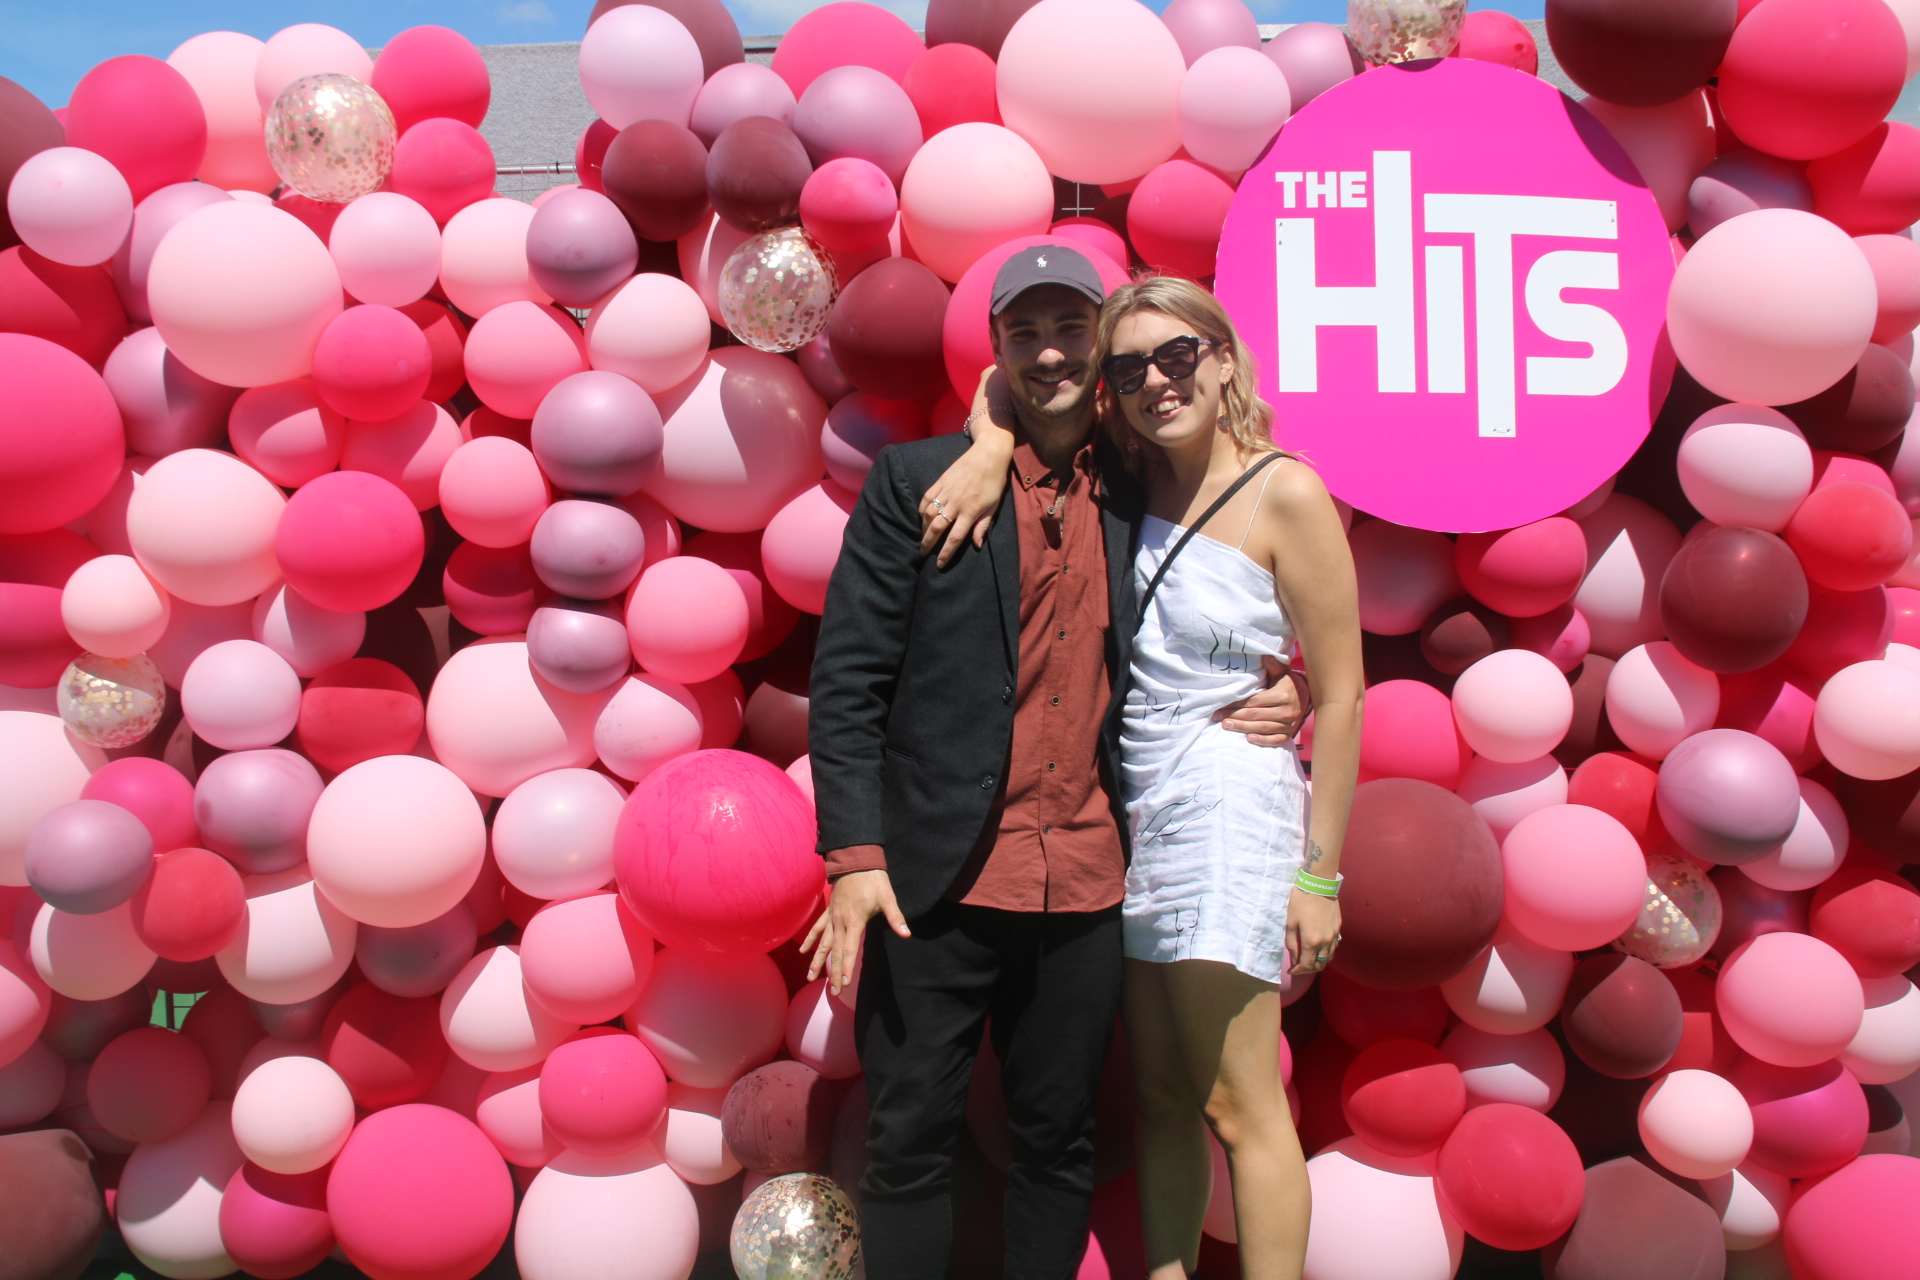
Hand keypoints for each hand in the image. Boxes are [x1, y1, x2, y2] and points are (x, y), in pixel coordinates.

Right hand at [804, 869, 910, 997]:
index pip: (849, 950)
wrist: (856, 860)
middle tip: (833, 992)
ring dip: (817, 962)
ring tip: (810, 978)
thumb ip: (896, 918)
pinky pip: (817, 929)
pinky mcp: (829, 911)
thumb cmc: (873, 880)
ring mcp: (832, 917)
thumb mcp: (888, 897)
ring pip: (823, 944)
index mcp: (855, 921)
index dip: (847, 968)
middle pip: (835, 952)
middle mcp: (840, 922)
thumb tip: (906, 934)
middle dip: (833, 973)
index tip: (844, 985)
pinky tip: (804, 952)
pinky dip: (810, 940)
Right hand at [918, 368, 1015, 566]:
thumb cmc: (994, 481)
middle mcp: (956, 503)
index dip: (946, 553)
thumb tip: (976, 545)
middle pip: (937, 528)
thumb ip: (983, 526)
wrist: (988, 453)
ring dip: (923, 529)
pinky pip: (926, 499)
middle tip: (923, 554)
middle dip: (928, 543)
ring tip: (922, 538)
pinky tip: (921, 518)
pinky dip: (921, 510)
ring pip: (928, 514)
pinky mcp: (940, 482)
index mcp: (971, 511)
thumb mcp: (994, 506)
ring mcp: (946, 492)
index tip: (939, 564)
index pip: (955, 537)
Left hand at [1213, 655, 1310, 745]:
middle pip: (1255, 715)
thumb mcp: (1282, 672)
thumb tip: (1264, 654)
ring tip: (1226, 726)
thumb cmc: (1288, 684)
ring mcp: (1288, 725)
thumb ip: (1273, 665)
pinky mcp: (1289, 734)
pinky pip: (1275, 740)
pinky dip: (1262, 740)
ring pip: (1262, 728)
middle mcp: (1286, 711)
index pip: (1255, 701)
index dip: (1237, 704)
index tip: (1222, 704)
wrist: (1308, 697)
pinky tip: (1248, 738)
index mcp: (1281, 695)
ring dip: (1243, 728)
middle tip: (1218, 717)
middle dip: (1235, 716)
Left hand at [1285, 887, 1340, 975]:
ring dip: (1318, 962)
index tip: (1291, 971)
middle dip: (1308, 970)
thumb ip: (1292, 944)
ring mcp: (1334, 935)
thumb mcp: (1291, 923)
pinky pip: (1334, 947)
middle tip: (1298, 967)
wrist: (1319, 884)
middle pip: (1319, 965)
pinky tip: (1318, 948)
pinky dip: (1326, 952)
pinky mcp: (1338, 928)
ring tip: (1308, 958)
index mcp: (1312, 941)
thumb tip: (1294, 959)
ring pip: (1328, 957)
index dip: (1298, 971)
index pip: (1306, 965)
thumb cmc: (1301, 901)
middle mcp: (1326, 942)